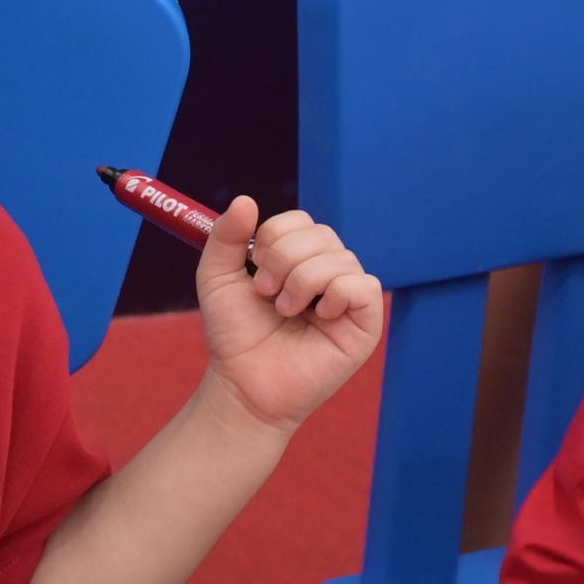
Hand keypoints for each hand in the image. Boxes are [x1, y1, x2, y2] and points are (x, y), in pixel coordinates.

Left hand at [196, 199, 383, 428]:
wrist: (244, 383)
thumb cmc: (235, 335)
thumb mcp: (217, 278)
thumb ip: (225, 237)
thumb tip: (246, 200)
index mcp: (298, 259)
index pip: (300, 221)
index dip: (274, 236)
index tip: (254, 267)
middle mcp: (327, 272)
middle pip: (321, 234)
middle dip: (284, 258)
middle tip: (266, 292)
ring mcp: (348, 296)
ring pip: (341, 257)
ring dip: (303, 281)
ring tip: (286, 310)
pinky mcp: (366, 322)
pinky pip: (363, 285)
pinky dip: (335, 295)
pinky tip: (318, 317)